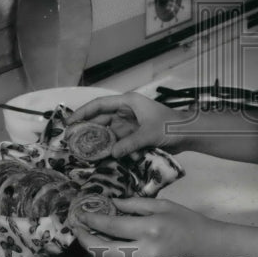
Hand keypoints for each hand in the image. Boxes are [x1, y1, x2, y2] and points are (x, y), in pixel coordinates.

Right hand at [65, 92, 186, 158]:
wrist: (187, 133)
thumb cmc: (171, 126)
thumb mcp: (149, 134)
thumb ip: (130, 143)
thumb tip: (112, 153)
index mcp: (128, 102)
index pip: (100, 104)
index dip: (83, 112)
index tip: (70, 122)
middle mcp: (126, 111)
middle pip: (101, 118)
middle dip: (87, 128)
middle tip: (71, 140)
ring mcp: (129, 123)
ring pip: (108, 130)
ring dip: (97, 139)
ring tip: (82, 150)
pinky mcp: (133, 134)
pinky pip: (117, 139)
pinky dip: (109, 146)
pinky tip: (99, 155)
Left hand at [70, 196, 228, 256]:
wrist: (211, 250)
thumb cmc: (189, 222)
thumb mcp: (164, 206)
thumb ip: (136, 205)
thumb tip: (112, 204)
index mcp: (150, 229)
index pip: (112, 226)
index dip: (92, 220)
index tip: (81, 214)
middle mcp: (146, 252)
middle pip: (104, 252)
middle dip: (86, 241)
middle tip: (78, 229)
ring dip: (103, 246)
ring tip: (96, 232)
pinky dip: (122, 253)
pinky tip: (124, 244)